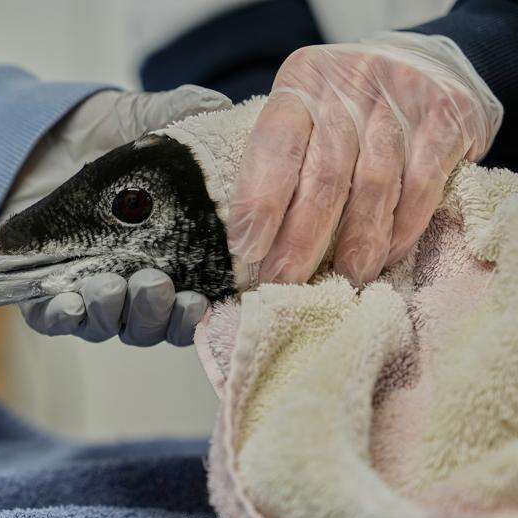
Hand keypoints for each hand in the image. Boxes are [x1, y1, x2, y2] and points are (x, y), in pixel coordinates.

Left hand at [3, 86, 230, 345]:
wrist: (44, 139)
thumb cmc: (108, 137)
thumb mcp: (146, 118)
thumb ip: (184, 112)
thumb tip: (220, 107)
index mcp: (175, 260)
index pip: (196, 308)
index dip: (201, 315)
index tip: (203, 300)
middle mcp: (136, 288)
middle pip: (153, 326)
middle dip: (157, 314)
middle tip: (156, 284)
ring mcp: (92, 296)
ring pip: (108, 326)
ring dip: (112, 312)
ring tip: (110, 285)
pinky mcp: (44, 296)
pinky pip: (54, 321)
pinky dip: (64, 317)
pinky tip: (71, 302)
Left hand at [228, 32, 501, 286]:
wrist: (424, 59)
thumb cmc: (346, 103)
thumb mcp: (304, 108)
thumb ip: (280, 157)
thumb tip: (251, 238)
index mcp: (301, 82)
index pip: (275, 146)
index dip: (260, 203)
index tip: (247, 250)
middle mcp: (350, 84)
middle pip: (324, 175)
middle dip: (301, 239)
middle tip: (286, 282)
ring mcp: (401, 98)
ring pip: (374, 185)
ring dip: (357, 243)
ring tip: (343, 279)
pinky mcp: (446, 118)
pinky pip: (421, 186)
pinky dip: (401, 229)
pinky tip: (385, 257)